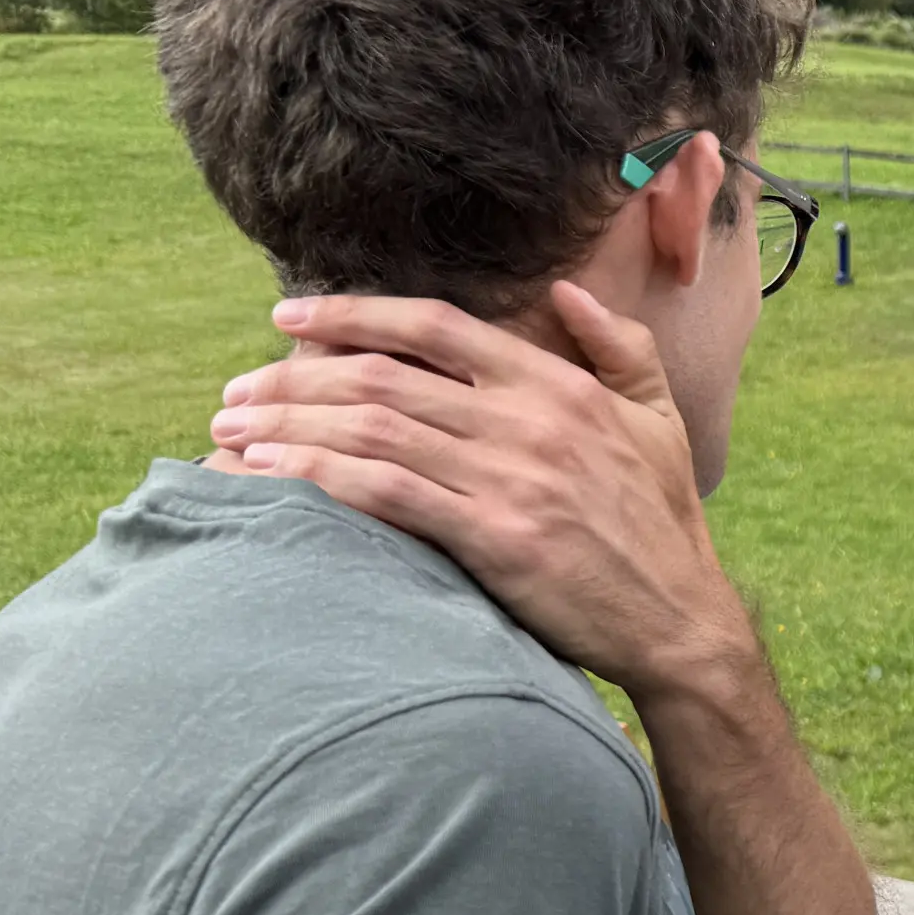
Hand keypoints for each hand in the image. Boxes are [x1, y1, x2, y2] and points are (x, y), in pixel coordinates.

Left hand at [209, 286, 750, 702]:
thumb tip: (566, 292)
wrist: (682, 622)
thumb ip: (620, 345)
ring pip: (373, 429)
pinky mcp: (496, 539)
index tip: (289, 319)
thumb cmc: (665, 527)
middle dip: (293, 376)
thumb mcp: (661, 420)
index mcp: (560, 386)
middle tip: (237, 391)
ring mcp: (512, 480)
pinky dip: (318, 476)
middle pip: (384, 375)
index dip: (353, 313)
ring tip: (231, 429)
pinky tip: (269, 475)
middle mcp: (530, 422)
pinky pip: (387, 493)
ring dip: (288, 424)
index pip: (437, 326)